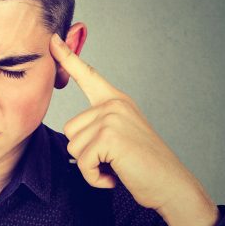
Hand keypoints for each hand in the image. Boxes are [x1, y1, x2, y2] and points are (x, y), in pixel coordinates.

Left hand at [49, 33, 218, 225]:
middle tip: (115, 160)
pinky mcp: (109, 136)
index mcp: (116, 101)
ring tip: (117, 166)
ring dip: (91, 167)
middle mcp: (114, 104)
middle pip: (70, 130)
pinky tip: (116, 176)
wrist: (171, 186)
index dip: (68, 57)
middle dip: (87, 154)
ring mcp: (112, 118)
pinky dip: (94, 177)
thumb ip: (99, 126)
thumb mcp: (120, 138)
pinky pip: (82, 162)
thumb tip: (73, 132)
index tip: (52, 39)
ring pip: (74, 146)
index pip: (88, 75)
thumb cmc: (144, 167)